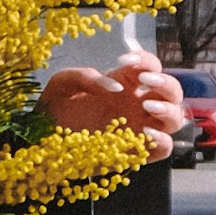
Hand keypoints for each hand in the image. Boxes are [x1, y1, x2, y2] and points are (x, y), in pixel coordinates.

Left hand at [45, 53, 188, 152]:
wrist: (40, 144)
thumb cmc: (52, 110)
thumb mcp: (62, 84)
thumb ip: (83, 76)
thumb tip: (115, 86)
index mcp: (124, 84)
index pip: (150, 66)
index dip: (146, 60)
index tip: (125, 61)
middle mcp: (136, 105)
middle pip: (172, 90)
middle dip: (164, 82)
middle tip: (144, 81)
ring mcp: (139, 129)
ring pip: (175, 118)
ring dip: (169, 109)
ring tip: (147, 105)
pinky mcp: (135, 153)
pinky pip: (164, 148)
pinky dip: (162, 140)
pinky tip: (145, 133)